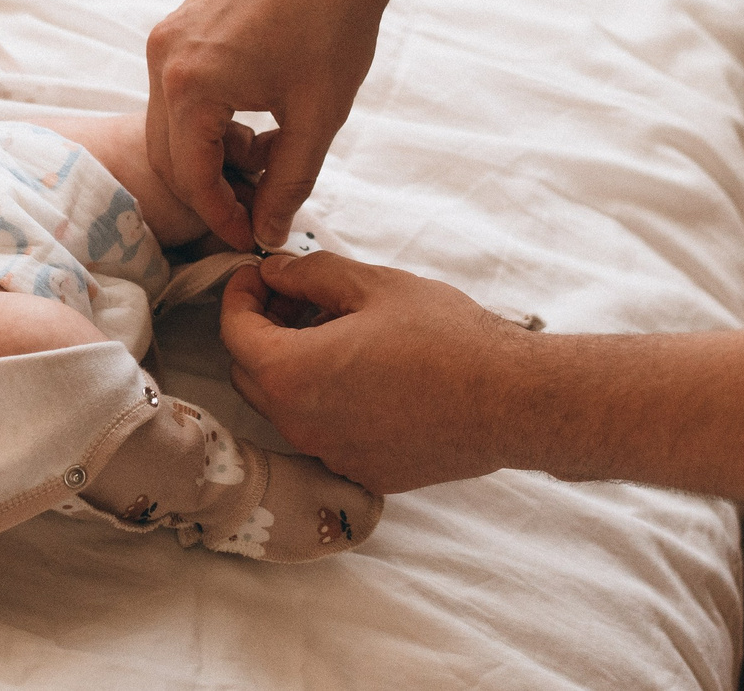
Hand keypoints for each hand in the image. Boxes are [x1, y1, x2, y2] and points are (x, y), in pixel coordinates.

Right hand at [145, 0, 393, 248]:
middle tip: (262, 208)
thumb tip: (266, 231)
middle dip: (213, 189)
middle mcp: (164, 58)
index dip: (222, 217)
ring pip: (174, 121)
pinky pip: (181, 88)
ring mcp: (169, 34)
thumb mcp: (318, 116)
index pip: (190, 177)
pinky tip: (261, 119)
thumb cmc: (335, 21)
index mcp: (190, 85)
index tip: (255, 238)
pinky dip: (211, 117)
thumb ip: (288, 184)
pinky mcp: (184, 21)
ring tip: (271, 156)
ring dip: (213, 151)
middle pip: (169, 153)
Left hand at [218, 251, 532, 492]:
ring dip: (294, 365)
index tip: (260, 273)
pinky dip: (326, 399)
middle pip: (251, 372)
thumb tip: (274, 272)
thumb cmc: (445, 337)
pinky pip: (323, 431)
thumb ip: (310, 276)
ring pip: (285, 405)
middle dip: (262, 330)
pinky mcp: (361, 470)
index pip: (234, 331)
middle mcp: (300, 424)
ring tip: (338, 330)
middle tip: (298, 298)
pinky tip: (366, 372)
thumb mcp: (373, 286)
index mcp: (292, 374)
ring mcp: (330, 454)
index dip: (240, 294)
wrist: (509, 401)